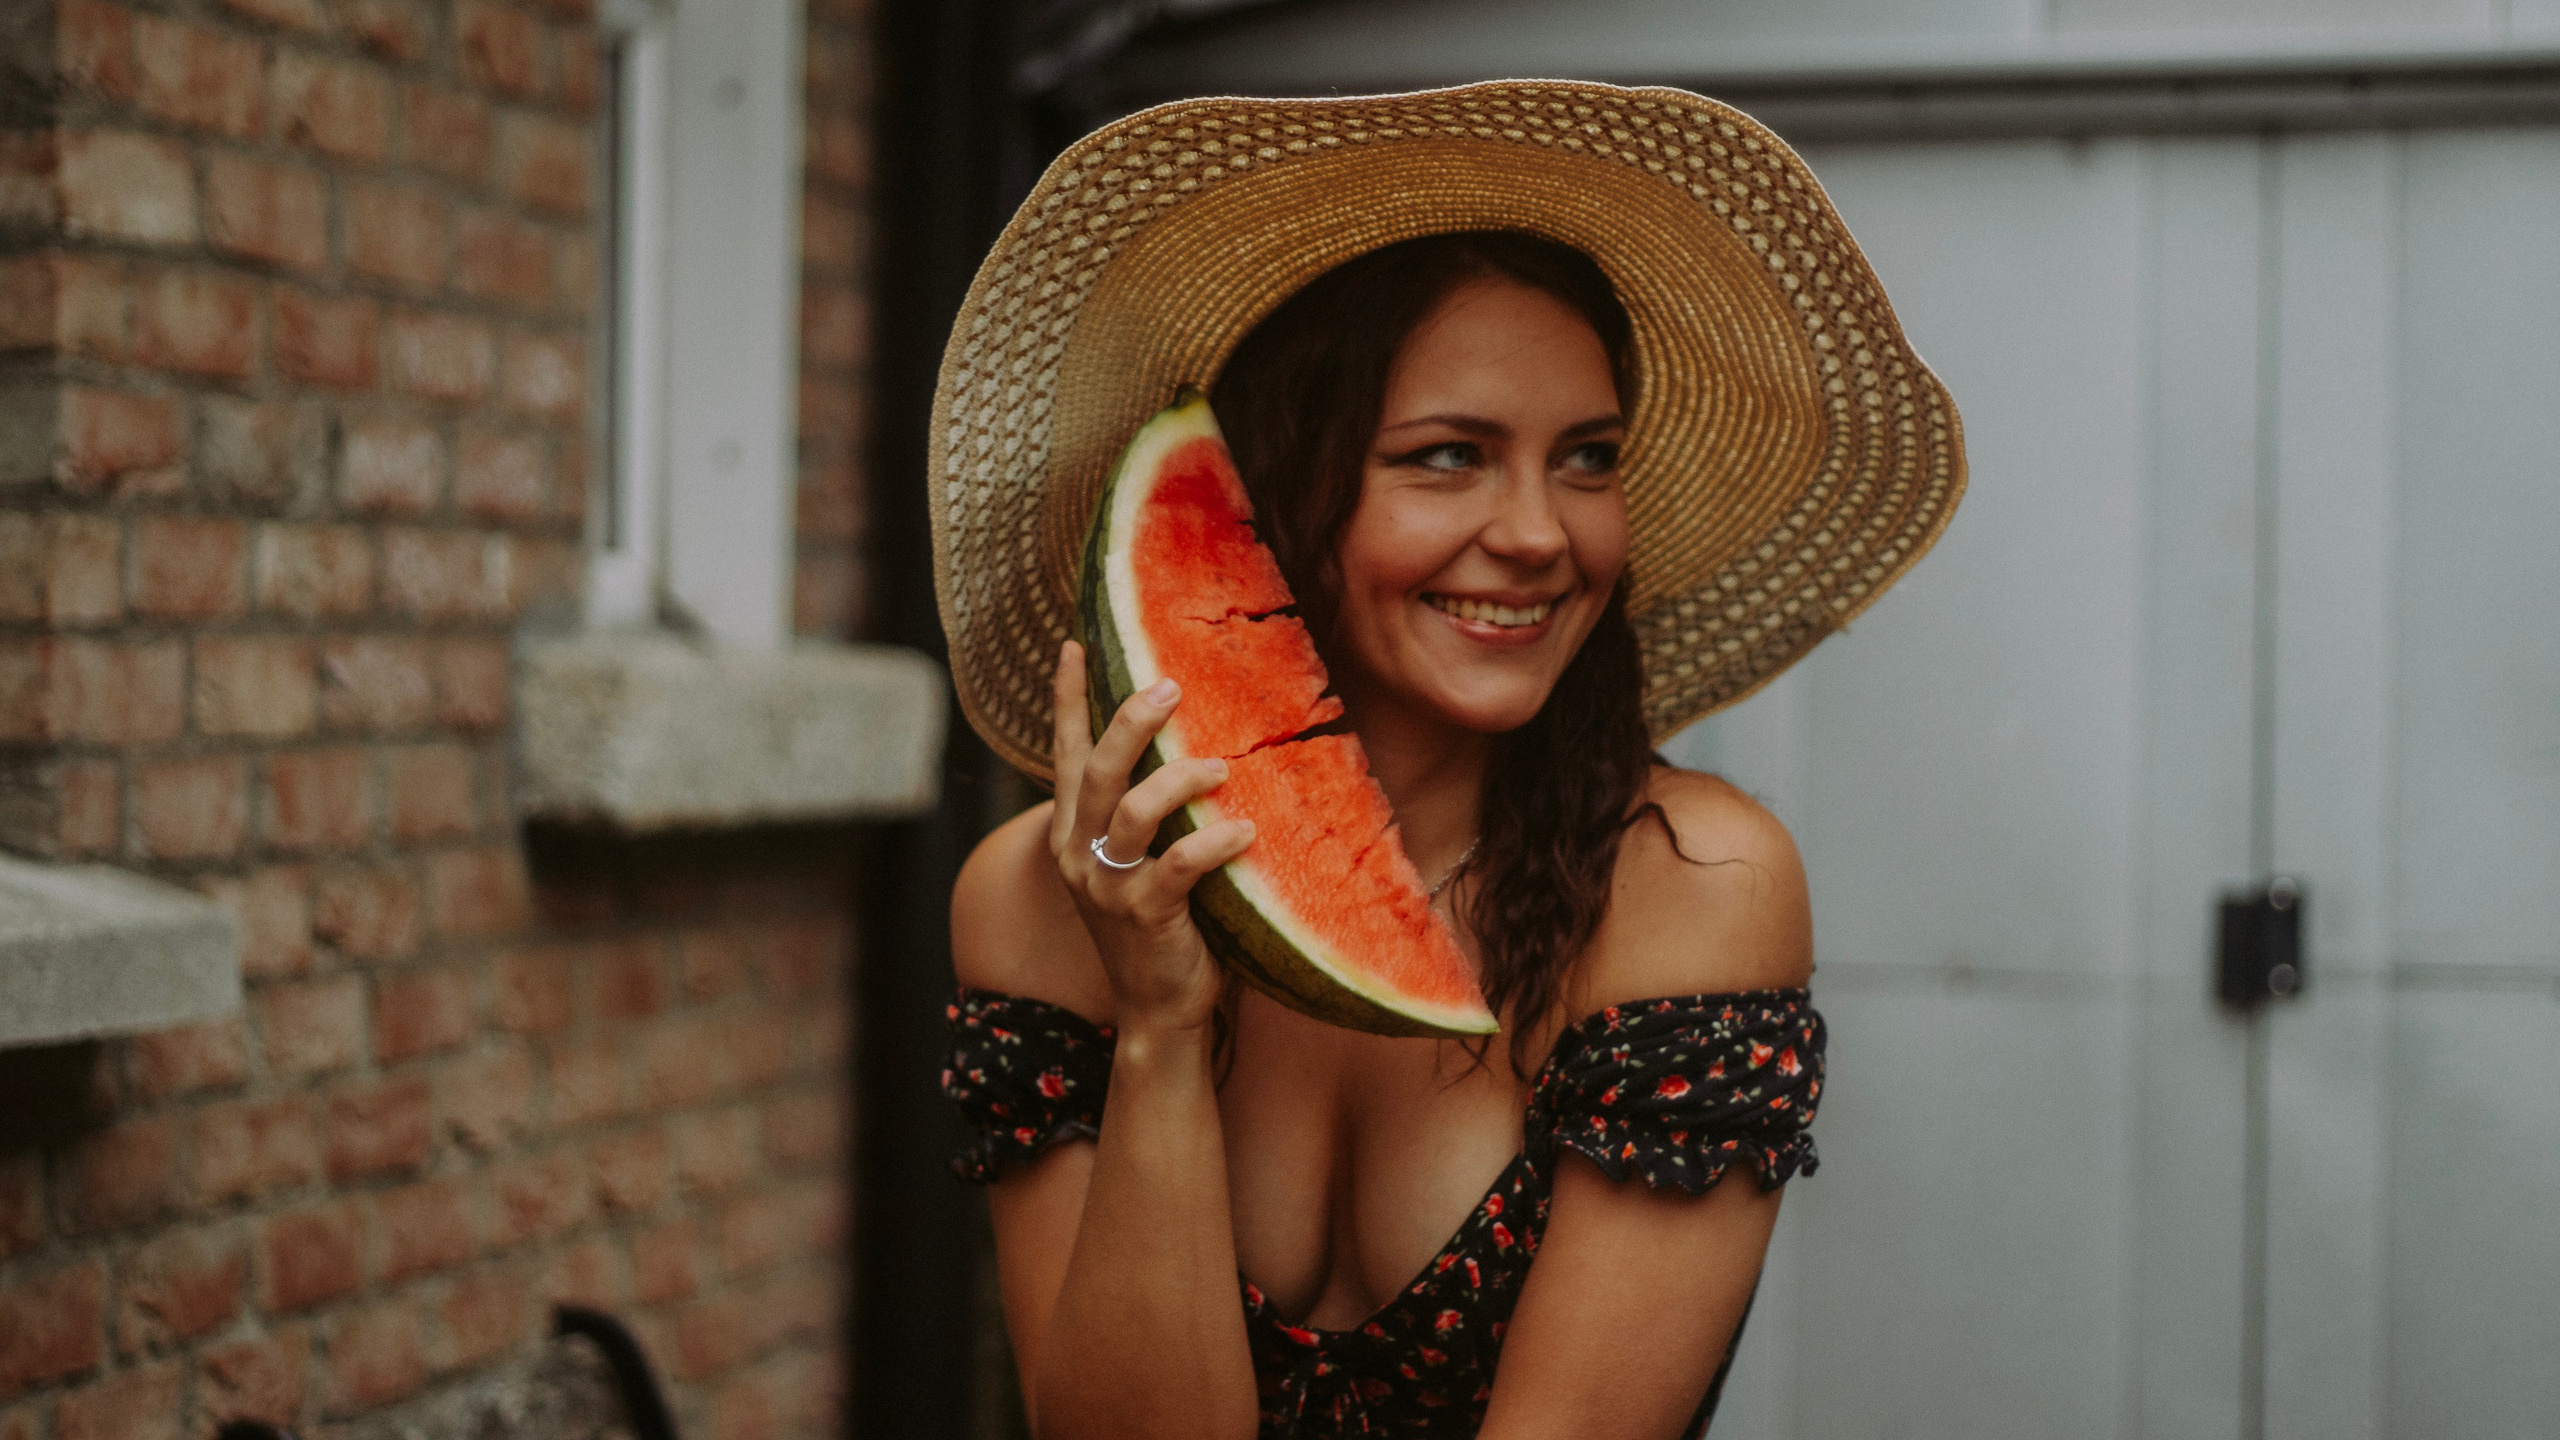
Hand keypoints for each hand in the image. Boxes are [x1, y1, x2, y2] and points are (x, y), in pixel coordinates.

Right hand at [1048, 641, 1255, 1036]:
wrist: (1159, 1009)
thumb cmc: (1162, 924)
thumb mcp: (1141, 861)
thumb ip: (1149, 812)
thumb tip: (1197, 743)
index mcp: (1074, 833)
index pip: (1064, 754)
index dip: (1069, 700)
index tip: (1073, 645)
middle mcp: (1080, 855)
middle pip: (1096, 770)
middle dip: (1131, 722)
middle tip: (1170, 688)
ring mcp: (1107, 887)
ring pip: (1131, 810)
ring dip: (1180, 779)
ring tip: (1220, 767)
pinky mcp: (1144, 915)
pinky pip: (1179, 865)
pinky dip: (1214, 842)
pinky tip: (1244, 833)